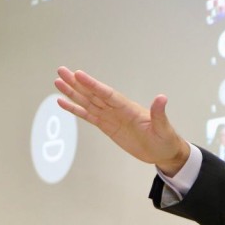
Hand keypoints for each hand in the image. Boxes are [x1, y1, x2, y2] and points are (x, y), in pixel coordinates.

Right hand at [54, 67, 189, 174]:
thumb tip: (162, 98)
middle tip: (61, 71)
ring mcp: (111, 117)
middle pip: (93, 94)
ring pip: (88, 102)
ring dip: (73, 93)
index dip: (92, 85)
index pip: (107, 94)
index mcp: (128, 108)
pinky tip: (64, 102)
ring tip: (58, 82)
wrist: (163, 153)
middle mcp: (117, 110)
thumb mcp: (164, 128)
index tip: (78, 74)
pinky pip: (88, 116)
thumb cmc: (165, 139)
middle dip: (77, 83)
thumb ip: (159, 113)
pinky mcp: (107, 127)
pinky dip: (76, 109)